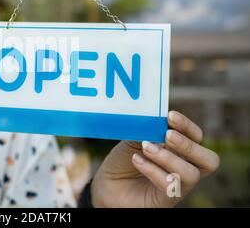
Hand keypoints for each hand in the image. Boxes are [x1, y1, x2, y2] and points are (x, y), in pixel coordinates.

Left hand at [91, 111, 219, 207]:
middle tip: (167, 135)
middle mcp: (184, 167)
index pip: (196, 137)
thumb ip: (146, 130)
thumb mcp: (133, 140)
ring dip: (168, 158)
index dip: (187, 126)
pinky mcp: (165, 199)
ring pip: (191, 174)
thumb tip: (155, 119)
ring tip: (146, 147)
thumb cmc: (123, 161)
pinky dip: (152, 170)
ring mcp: (178, 185)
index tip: (170, 115)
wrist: (107, 184)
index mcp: (180, 149)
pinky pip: (169, 186)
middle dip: (189, 145)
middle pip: (209, 160)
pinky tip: (136, 160)